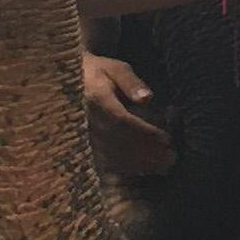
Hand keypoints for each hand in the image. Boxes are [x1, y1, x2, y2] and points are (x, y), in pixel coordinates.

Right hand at [82, 51, 174, 175]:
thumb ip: (130, 82)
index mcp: (96, 99)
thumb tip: (147, 98)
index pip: (121, 120)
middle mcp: (88, 120)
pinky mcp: (87, 144)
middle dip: (147, 151)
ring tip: (165, 166)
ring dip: (140, 163)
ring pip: (114, 154)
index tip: (166, 138)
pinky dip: (127, 167)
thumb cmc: (98, 72)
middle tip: (171, 157)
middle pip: (119, 141)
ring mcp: (86, 134)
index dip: (144, 131)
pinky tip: (146, 170)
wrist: (67, 82)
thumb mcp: (115, 68)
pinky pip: (106, 160)